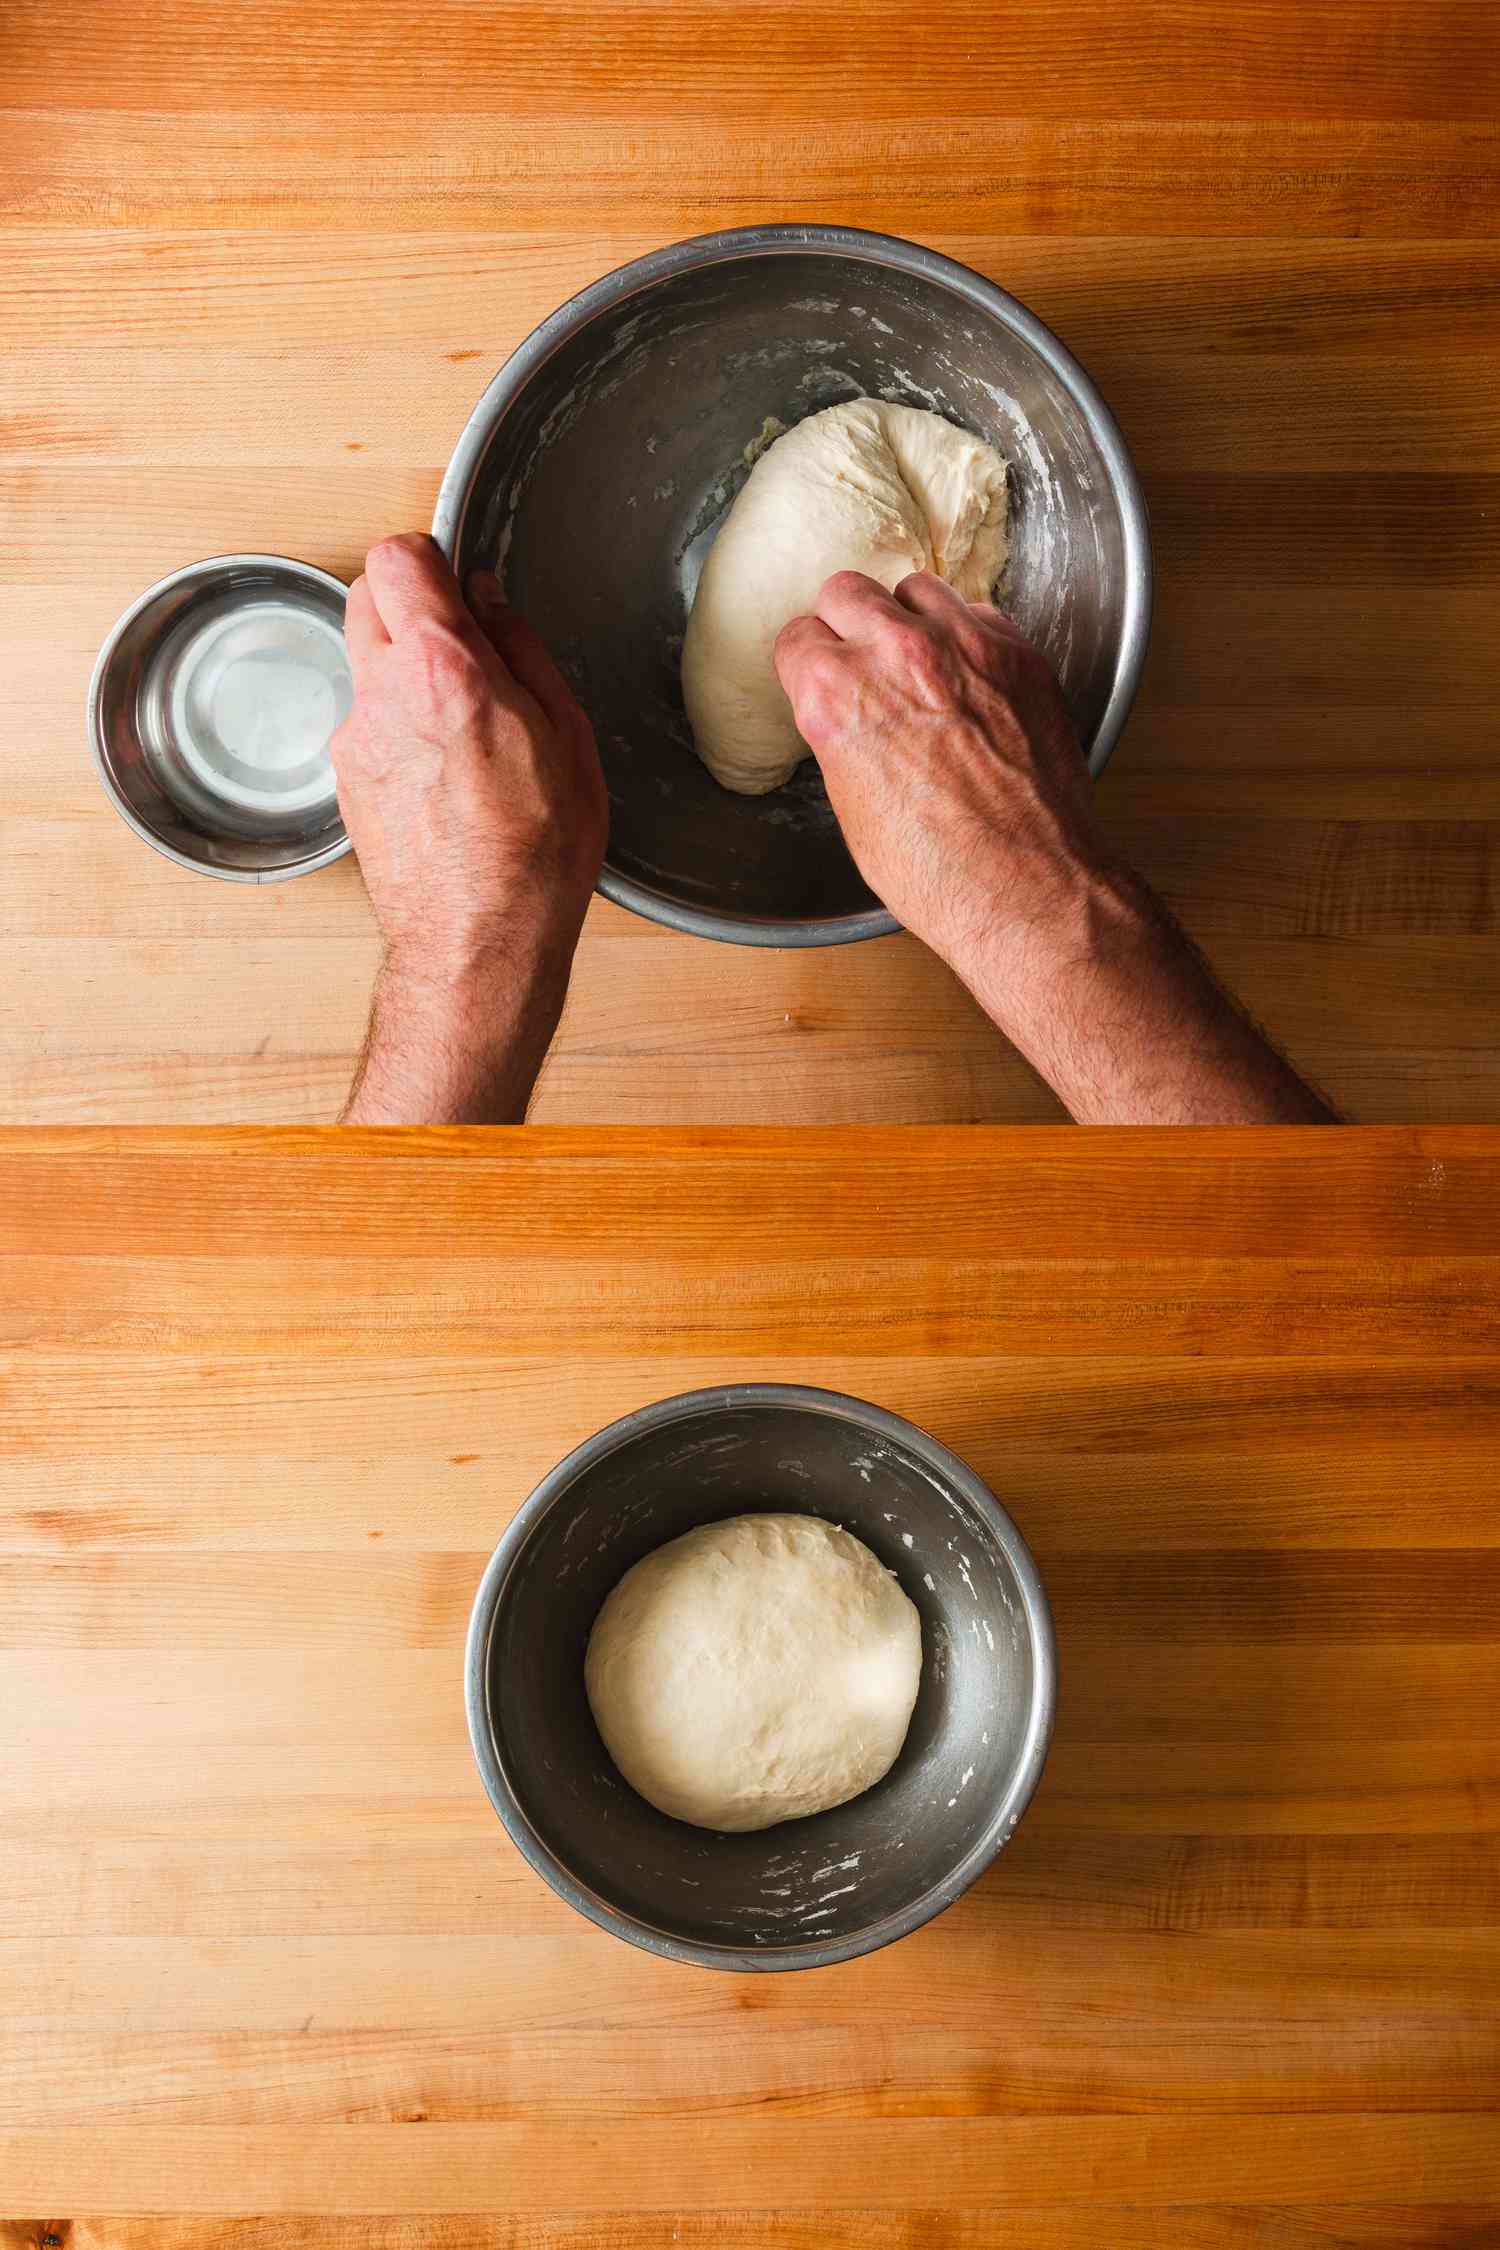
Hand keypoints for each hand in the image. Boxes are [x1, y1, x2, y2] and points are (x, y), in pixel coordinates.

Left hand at [331, 534, 606, 1122]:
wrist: (479, 944)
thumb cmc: (535, 855)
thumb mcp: (566, 736)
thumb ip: (520, 652)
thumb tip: (489, 601)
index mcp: (444, 670)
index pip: (398, 559)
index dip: (429, 561)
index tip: (458, 581)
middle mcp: (384, 695)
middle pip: (367, 598)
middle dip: (410, 606)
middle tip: (463, 646)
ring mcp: (356, 739)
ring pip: (366, 663)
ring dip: (406, 671)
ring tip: (464, 727)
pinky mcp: (345, 779)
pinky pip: (368, 721)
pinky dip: (399, 726)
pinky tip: (445, 774)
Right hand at [774, 569, 1334, 1122]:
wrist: (1028, 887)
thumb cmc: (938, 871)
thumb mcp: (851, 808)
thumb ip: (840, 737)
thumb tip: (846, 714)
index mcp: (837, 695)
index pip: (798, 636)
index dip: (806, 660)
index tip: (816, 671)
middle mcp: (896, 653)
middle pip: (848, 591)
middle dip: (847, 622)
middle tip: (860, 654)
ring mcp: (964, 646)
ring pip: (916, 587)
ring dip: (909, 616)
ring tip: (918, 657)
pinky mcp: (1017, 653)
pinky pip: (977, 613)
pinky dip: (966, 635)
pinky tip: (967, 675)